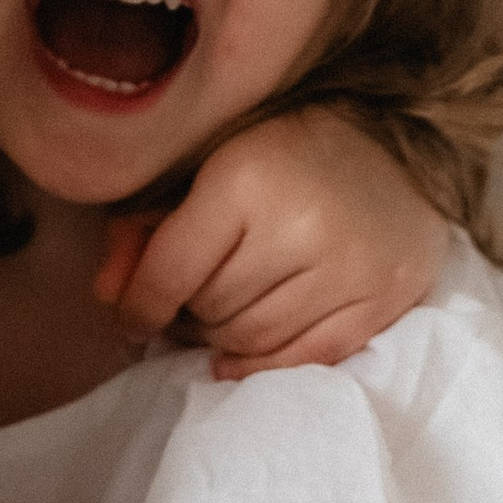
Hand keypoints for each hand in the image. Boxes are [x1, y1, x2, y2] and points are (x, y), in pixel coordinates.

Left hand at [98, 108, 451, 378]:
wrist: (396, 138)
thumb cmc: (283, 151)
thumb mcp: (205, 168)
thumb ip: (145, 230)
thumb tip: (106, 296)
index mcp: (246, 181)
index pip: (172, 272)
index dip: (139, 306)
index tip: (129, 318)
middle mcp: (302, 226)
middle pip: (212, 310)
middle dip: (188, 314)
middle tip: (188, 302)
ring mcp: (351, 266)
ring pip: (254, 340)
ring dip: (223, 340)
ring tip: (220, 317)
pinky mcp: (386, 296)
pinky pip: (308, 357)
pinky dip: (265, 365)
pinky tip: (242, 355)